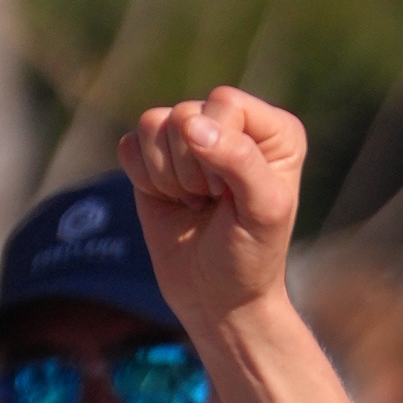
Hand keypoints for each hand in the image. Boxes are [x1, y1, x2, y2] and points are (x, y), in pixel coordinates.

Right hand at [118, 87, 309, 338]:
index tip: (231, 195)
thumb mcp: (262, 213)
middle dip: (191, 169)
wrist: (217, 299)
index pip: (224, 103)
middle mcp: (231, 122)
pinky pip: (130, 144)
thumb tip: (191, 125)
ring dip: (168, 176)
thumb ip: (239, 160)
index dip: (219, 151)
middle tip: (212, 202)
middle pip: (185, 114)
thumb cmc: (250, 257)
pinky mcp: (154, 155)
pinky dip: (145, 179)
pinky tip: (170, 200)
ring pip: (152, 124)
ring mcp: (190, 136)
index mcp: (272, 130)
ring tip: (194, 202)